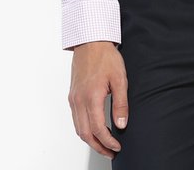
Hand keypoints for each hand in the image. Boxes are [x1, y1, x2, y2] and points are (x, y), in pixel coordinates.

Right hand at [68, 41, 127, 158]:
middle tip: (110, 152)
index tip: (117, 146)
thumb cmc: (105, 57)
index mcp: (91, 97)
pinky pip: (75, 118)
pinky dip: (84, 129)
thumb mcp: (120, 79)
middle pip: (85, 133)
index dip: (108, 142)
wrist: (91, 41)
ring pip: (78, 128)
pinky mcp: (72, 95)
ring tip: (103, 144)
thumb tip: (121, 125)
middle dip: (98, 146)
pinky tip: (93, 128)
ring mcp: (73, 98)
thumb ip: (121, 104)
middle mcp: (79, 100)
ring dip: (90, 140)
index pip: (97, 128)